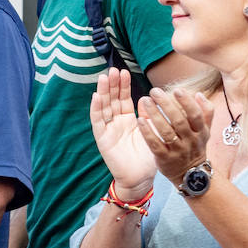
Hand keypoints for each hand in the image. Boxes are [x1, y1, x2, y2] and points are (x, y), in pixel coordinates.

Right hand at [90, 69, 156, 196]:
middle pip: (112, 100)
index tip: (124, 71)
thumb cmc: (148, 156)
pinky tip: (96, 97)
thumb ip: (149, 116)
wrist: (140, 178)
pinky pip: (98, 122)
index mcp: (129, 120)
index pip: (124, 99)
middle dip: (112, 85)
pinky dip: (96, 109)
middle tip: (113, 70)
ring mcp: (108, 130)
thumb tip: (146, 99)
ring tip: (104, 77)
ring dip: (103, 92)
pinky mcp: (103, 139)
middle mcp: (116, 123)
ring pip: (104, 107)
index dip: (123, 86)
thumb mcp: (151, 132)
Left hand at [138, 86, 213, 185]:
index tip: (177, 90)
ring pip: (166, 132)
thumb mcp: (205, 131)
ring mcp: (177, 151)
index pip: (196, 115)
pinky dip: (147, 132)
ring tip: (145, 101)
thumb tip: (199, 94)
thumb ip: (206, 112)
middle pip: (179, 121)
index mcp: (201, 132)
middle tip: (155, 91)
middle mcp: (190, 141)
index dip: (187, 102)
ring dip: (155, 115)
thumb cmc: (195, 147)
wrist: (190, 175)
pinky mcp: (164, 159)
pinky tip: (140, 120)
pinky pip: (155, 144)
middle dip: (166, 105)